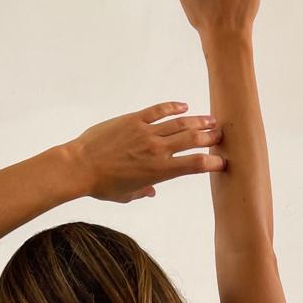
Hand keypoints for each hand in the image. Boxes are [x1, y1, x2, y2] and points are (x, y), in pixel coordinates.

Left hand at [65, 100, 224, 203]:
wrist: (80, 167)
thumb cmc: (102, 186)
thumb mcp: (126, 195)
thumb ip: (143, 192)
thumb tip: (152, 192)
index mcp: (159, 172)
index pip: (194, 165)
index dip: (212, 162)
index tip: (221, 162)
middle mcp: (157, 150)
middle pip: (192, 140)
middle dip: (210, 137)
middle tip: (221, 134)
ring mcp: (146, 132)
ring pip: (180, 124)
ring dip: (198, 121)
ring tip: (211, 120)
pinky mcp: (134, 120)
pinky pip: (158, 110)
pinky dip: (173, 107)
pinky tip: (184, 106)